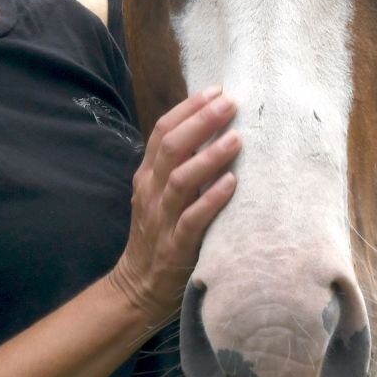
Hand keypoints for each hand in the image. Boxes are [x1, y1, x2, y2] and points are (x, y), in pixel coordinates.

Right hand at [109, 87, 240, 325]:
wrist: (139, 286)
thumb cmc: (159, 233)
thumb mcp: (160, 194)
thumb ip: (179, 166)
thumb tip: (214, 130)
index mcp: (147, 175)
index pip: (163, 131)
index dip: (189, 108)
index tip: (216, 90)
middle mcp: (151, 191)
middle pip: (172, 147)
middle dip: (202, 122)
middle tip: (230, 103)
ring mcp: (161, 218)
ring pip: (181, 179)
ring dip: (210, 157)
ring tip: (237, 138)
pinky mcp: (175, 247)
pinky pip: (192, 220)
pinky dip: (211, 200)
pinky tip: (231, 184)